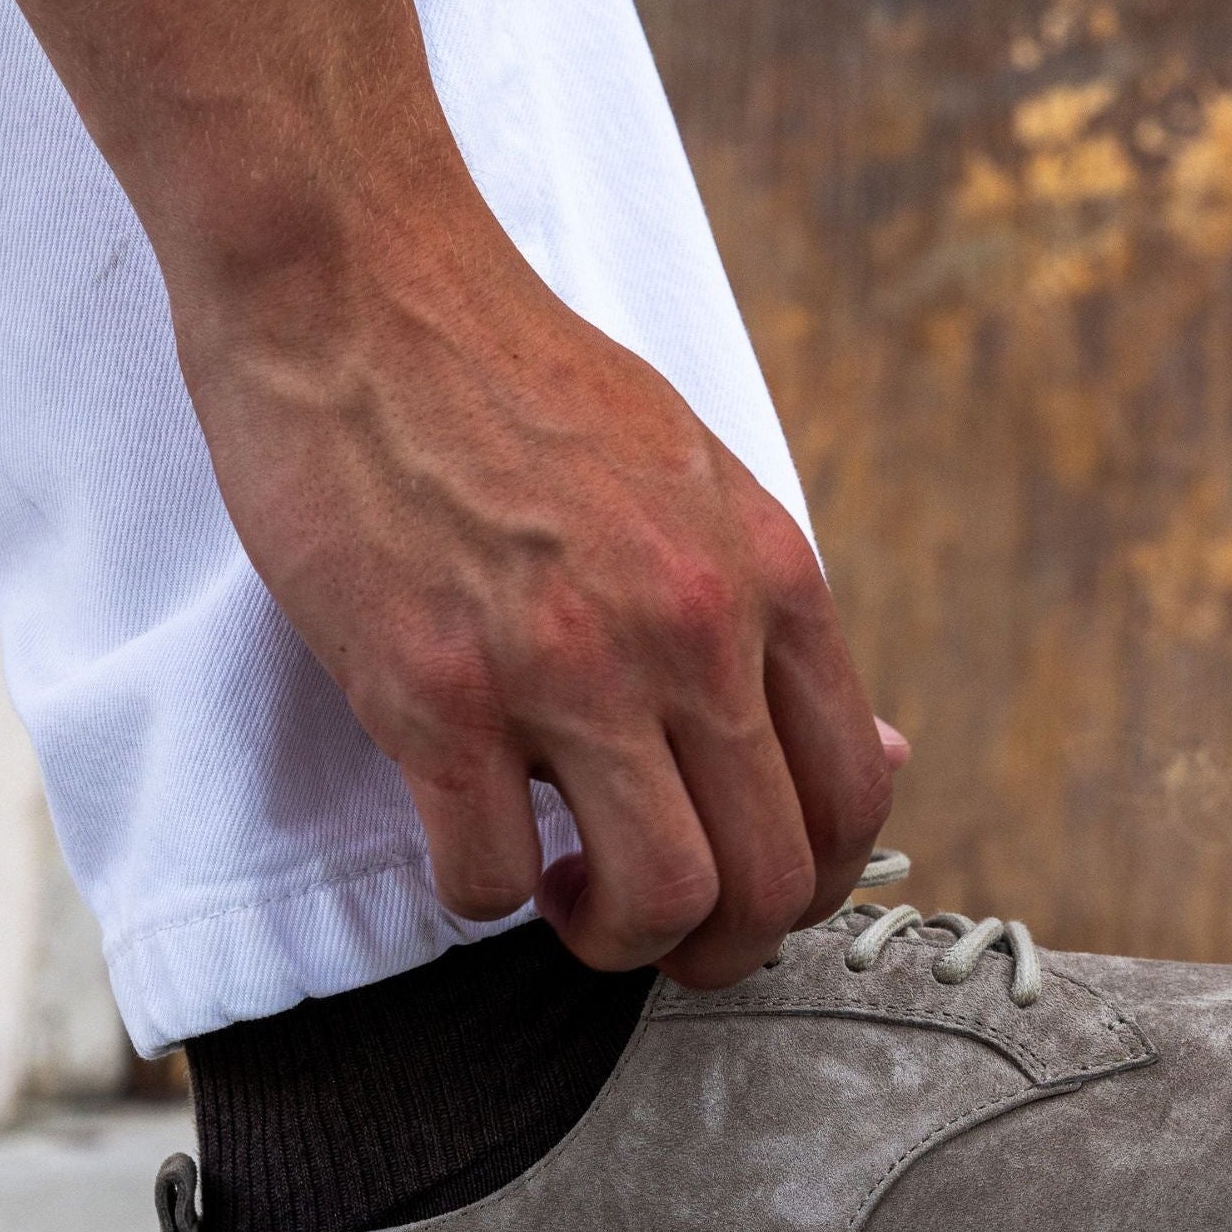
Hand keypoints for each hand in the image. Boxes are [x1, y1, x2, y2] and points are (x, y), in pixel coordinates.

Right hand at [178, 205, 896, 982]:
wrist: (356, 283)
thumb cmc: (516, 386)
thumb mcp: (698, 484)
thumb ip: (773, 622)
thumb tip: (874, 757)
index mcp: (769, 579)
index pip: (855, 800)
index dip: (810, 885)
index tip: (737, 880)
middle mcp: (691, 630)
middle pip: (773, 881)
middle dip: (717, 948)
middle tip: (650, 926)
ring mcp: (568, 666)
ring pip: (658, 901)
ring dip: (614, 942)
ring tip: (564, 894)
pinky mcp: (438, 692)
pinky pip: (489, 880)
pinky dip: (480, 892)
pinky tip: (466, 830)